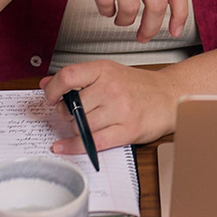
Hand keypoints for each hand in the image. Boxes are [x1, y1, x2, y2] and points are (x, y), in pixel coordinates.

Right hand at [33, 0, 188, 40]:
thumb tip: (167, 1)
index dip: (181, 12)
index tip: (175, 31)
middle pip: (157, 2)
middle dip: (151, 27)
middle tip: (143, 37)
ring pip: (131, 6)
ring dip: (124, 21)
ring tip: (119, 18)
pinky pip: (105, 1)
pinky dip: (106, 11)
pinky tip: (104, 7)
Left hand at [41, 61, 179, 152]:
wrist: (170, 96)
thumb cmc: (139, 86)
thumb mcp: (109, 72)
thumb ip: (78, 78)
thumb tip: (46, 84)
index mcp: (105, 70)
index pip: (68, 76)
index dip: (52, 90)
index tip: (50, 98)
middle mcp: (112, 88)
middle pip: (71, 107)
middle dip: (66, 114)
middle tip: (73, 113)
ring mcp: (120, 110)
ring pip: (80, 126)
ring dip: (76, 129)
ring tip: (85, 124)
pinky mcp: (126, 130)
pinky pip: (92, 142)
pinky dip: (73, 147)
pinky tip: (64, 146)